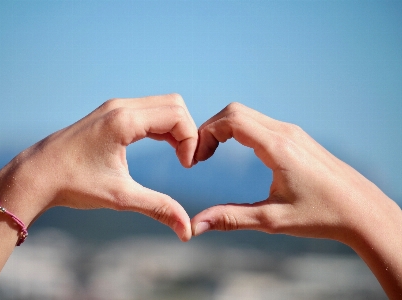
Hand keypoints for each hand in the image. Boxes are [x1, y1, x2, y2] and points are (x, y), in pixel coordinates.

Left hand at [0, 94, 197, 240]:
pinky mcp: (109, 114)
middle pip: (174, 105)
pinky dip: (161, 126)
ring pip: (161, 105)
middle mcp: (120, 107)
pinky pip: (146, 110)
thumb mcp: (120, 197)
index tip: (186, 166)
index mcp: (124, 121)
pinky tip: (162, 146)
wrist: (35, 175)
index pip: (177, 116)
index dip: (191, 140)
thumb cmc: (73, 184)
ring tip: (177, 155)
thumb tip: (187, 231)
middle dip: (187, 131)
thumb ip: (158, 208)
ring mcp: (113, 108)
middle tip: (185, 160)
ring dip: (175, 128)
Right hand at [191, 102, 397, 242]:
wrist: (362, 211)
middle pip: (235, 111)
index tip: (196, 158)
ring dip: (224, 128)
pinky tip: (234, 150)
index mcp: (278, 147)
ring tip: (211, 153)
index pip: (232, 120)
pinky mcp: (296, 138)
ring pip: (247, 114)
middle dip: (210, 128)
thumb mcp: (272, 220)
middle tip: (200, 155)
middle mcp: (285, 132)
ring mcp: (292, 132)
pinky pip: (260, 123)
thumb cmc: (322, 215)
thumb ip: (231, 219)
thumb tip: (196, 226)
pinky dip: (239, 130)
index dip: (206, 133)